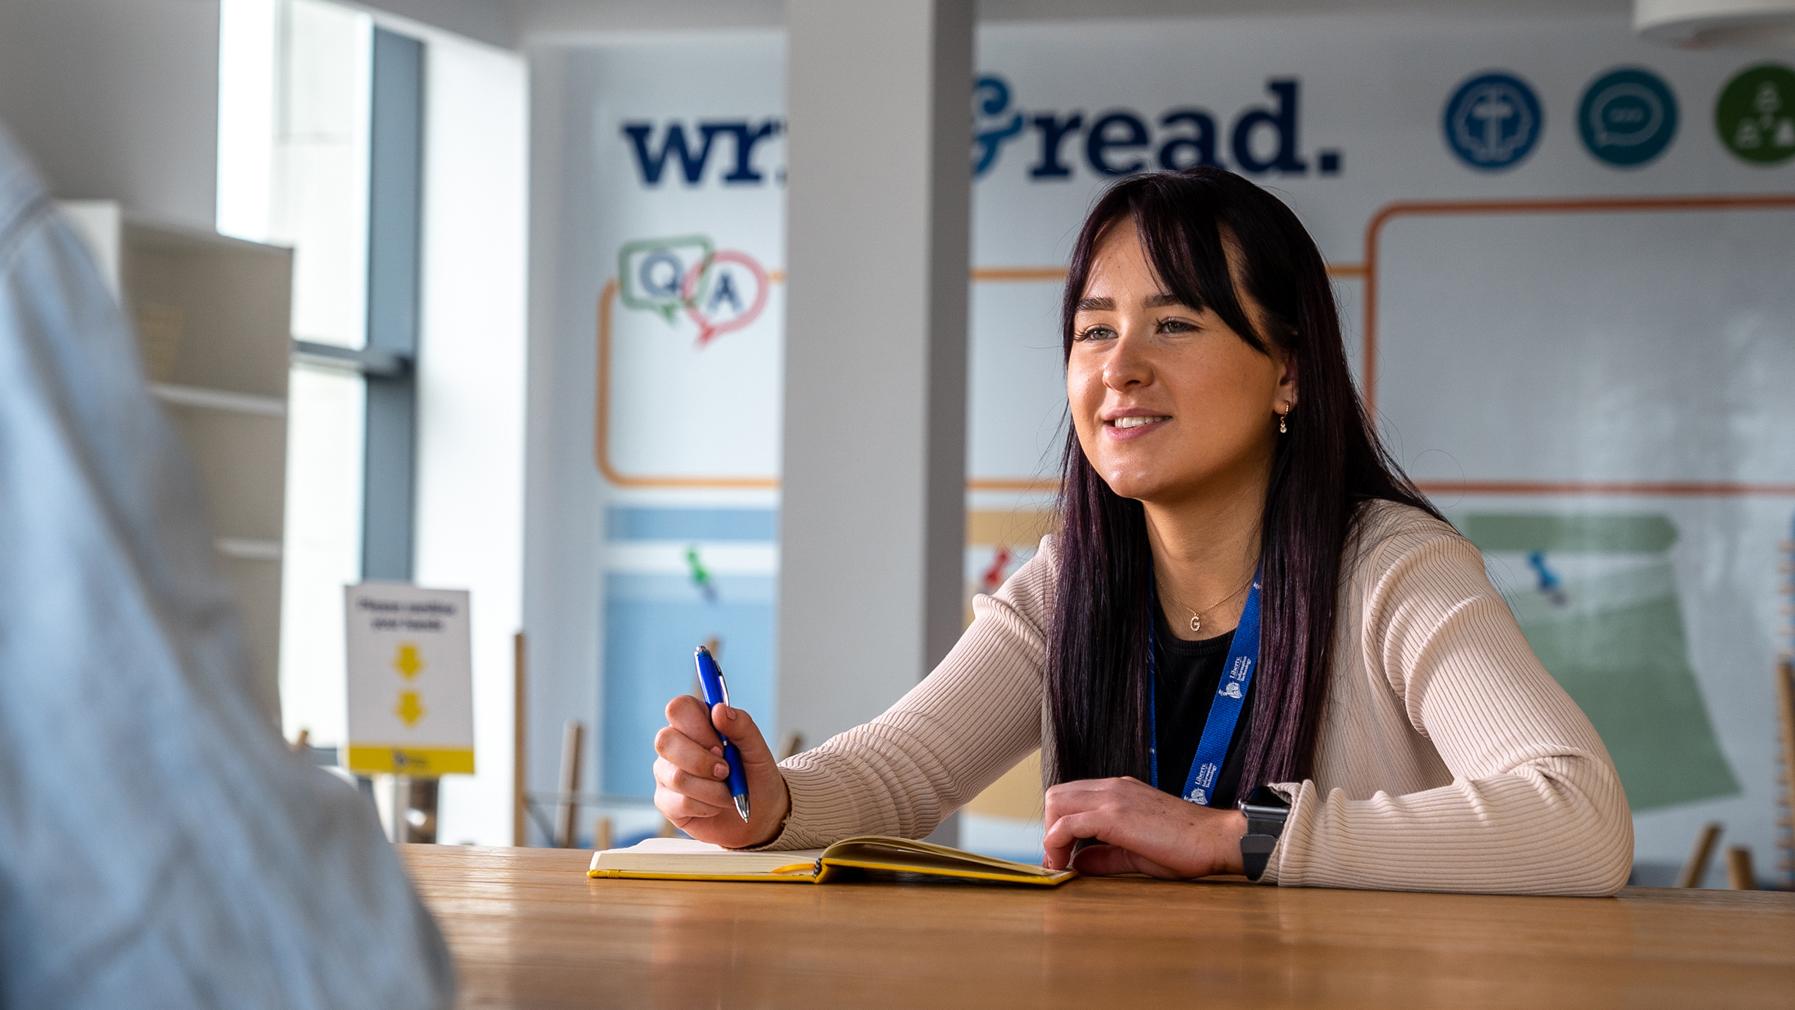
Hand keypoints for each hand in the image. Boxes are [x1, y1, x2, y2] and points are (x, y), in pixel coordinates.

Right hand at [653, 695, 790, 848]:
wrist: (760, 814)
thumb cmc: (756, 776)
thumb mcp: (757, 750)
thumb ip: (742, 726)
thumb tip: (719, 710)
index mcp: (695, 722)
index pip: (678, 708)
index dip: (698, 726)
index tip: (722, 744)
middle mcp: (675, 744)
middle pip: (665, 740)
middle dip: (703, 761)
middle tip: (726, 771)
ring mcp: (666, 772)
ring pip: (677, 777)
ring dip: (713, 790)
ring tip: (728, 792)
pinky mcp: (665, 801)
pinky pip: (680, 803)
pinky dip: (707, 807)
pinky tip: (715, 805)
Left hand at [1042, 776, 1246, 877]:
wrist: (1216, 839)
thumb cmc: (1186, 846)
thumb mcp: (1136, 852)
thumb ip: (1105, 855)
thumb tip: (1078, 863)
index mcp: (1119, 790)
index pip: (1071, 796)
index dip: (1058, 825)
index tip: (1062, 855)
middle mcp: (1112, 787)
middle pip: (1056, 795)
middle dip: (1049, 827)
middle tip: (1058, 859)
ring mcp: (1113, 797)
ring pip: (1056, 803)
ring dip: (1050, 834)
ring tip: (1060, 863)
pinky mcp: (1115, 815)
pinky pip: (1069, 824)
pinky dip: (1057, 843)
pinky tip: (1065, 864)